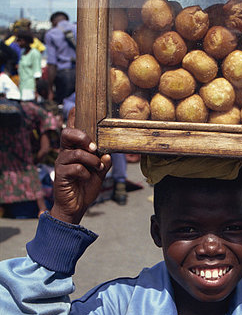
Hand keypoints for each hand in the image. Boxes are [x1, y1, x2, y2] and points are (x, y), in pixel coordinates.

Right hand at [50, 108, 111, 223]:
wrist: (75, 207)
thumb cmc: (85, 188)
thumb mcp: (98, 174)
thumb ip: (103, 163)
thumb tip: (108, 155)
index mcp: (74, 149)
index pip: (71, 129)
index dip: (72, 117)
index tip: (76, 107)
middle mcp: (65, 153)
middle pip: (67, 133)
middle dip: (82, 136)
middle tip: (93, 147)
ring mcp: (61, 163)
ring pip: (75, 152)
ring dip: (90, 159)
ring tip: (97, 167)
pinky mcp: (60, 175)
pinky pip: (74, 168)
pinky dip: (85, 172)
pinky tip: (86, 177)